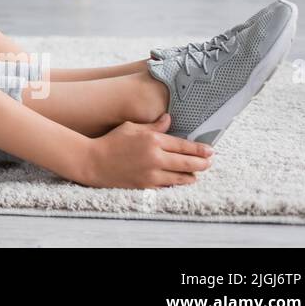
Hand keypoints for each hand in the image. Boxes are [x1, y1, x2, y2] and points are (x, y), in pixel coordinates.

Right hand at [77, 115, 214, 188]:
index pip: (184, 145)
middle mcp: (155, 157)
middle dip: (202, 164)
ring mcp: (152, 174)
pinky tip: (179, 181)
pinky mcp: (147, 186)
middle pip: (188, 163)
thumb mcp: (131, 127)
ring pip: (182, 177)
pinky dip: (176, 184)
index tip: (210, 151)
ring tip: (196, 174)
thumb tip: (169, 119)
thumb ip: (153, 126)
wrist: (93, 162)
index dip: (200, 149)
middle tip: (209, 163)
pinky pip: (168, 186)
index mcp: (153, 140)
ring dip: (192, 176)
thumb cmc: (111, 141)